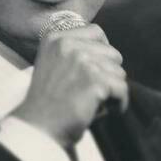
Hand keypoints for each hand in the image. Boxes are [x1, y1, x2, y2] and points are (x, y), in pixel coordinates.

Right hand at [11, 23, 127, 147]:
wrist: (38, 127)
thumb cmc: (47, 101)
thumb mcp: (53, 64)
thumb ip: (74, 52)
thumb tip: (109, 51)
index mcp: (56, 38)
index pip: (97, 32)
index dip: (103, 51)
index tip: (99, 69)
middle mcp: (69, 45)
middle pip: (112, 53)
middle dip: (108, 74)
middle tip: (94, 91)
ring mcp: (82, 62)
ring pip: (119, 72)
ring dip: (112, 90)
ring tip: (94, 102)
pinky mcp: (95, 81)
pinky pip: (122, 89)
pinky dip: (118, 103)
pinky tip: (104, 111)